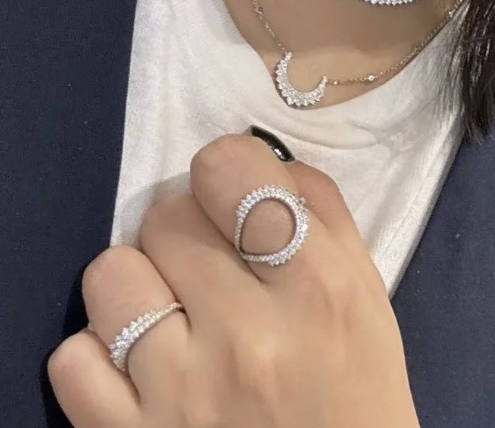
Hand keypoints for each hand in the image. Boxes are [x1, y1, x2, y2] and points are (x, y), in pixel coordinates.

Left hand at [48, 134, 420, 427]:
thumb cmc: (356, 393)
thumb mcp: (366, 297)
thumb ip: (322, 212)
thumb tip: (260, 156)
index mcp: (317, 288)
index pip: (229, 168)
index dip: (227, 171)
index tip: (235, 197)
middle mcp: (247, 336)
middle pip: (166, 216)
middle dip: (187, 232)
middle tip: (209, 268)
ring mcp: (180, 393)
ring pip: (110, 276)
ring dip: (139, 287)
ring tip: (169, 315)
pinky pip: (71, 358)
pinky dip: (98, 357)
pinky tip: (138, 368)